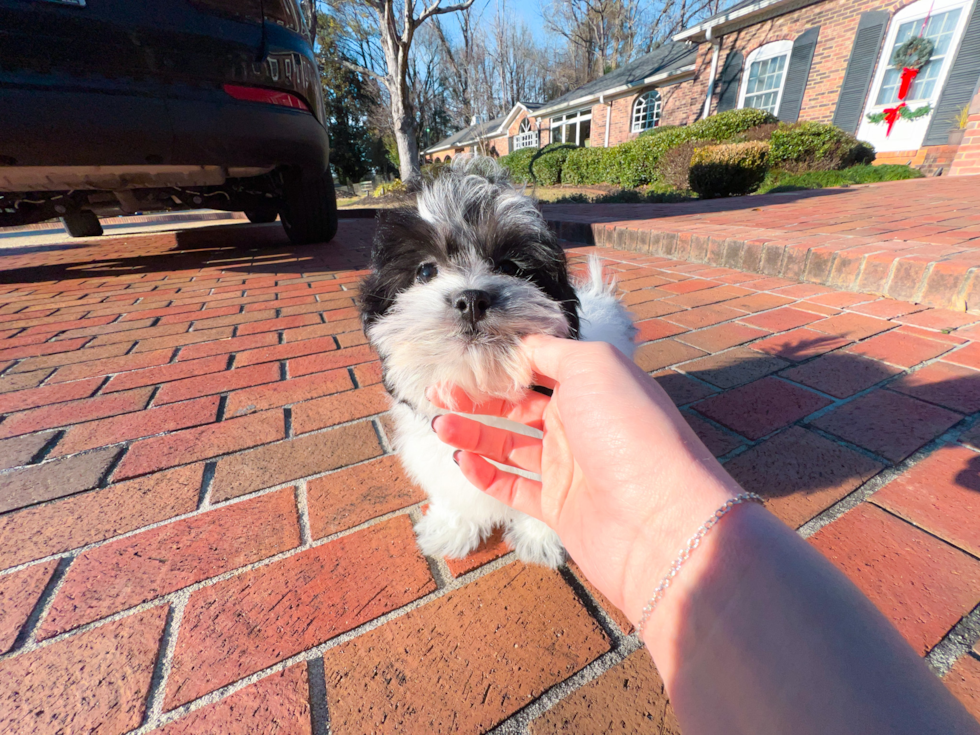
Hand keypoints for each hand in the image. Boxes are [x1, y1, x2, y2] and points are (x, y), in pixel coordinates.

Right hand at [429, 334, 740, 624]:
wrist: (660, 520)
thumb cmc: (630, 432)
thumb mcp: (595, 366)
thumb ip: (552, 352)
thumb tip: (520, 348)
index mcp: (593, 387)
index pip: (538, 368)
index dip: (500, 363)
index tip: (463, 359)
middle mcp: (582, 424)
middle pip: (518, 405)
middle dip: (478, 397)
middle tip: (438, 392)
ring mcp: (570, 468)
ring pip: (509, 445)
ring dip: (473, 433)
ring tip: (440, 424)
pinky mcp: (559, 508)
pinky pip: (513, 487)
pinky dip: (486, 474)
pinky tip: (463, 461)